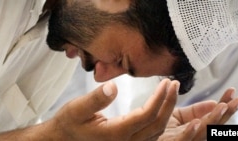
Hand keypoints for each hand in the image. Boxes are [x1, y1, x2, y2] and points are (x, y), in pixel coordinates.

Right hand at [47, 79, 179, 140]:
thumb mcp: (76, 108)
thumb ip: (95, 99)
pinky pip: (151, 135)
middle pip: (156, 124)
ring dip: (167, 111)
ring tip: (172, 92)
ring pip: (156, 131)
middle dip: (169, 103)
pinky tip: (162, 107)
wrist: (63, 140)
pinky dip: (160, 120)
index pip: (146, 115)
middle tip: (174, 84)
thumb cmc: (69, 124)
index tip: (166, 82)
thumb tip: (112, 86)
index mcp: (115, 133)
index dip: (159, 98)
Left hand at [157, 88, 237, 140]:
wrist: (137, 133)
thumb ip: (193, 111)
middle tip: (237, 100)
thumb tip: (214, 102)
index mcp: (190, 131)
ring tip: (222, 107)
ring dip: (211, 121)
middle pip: (210, 128)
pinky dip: (188, 134)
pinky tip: (195, 123)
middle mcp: (187, 137)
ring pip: (199, 135)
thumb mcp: (175, 116)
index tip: (231, 93)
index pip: (210, 118)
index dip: (222, 107)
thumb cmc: (154, 124)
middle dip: (224, 114)